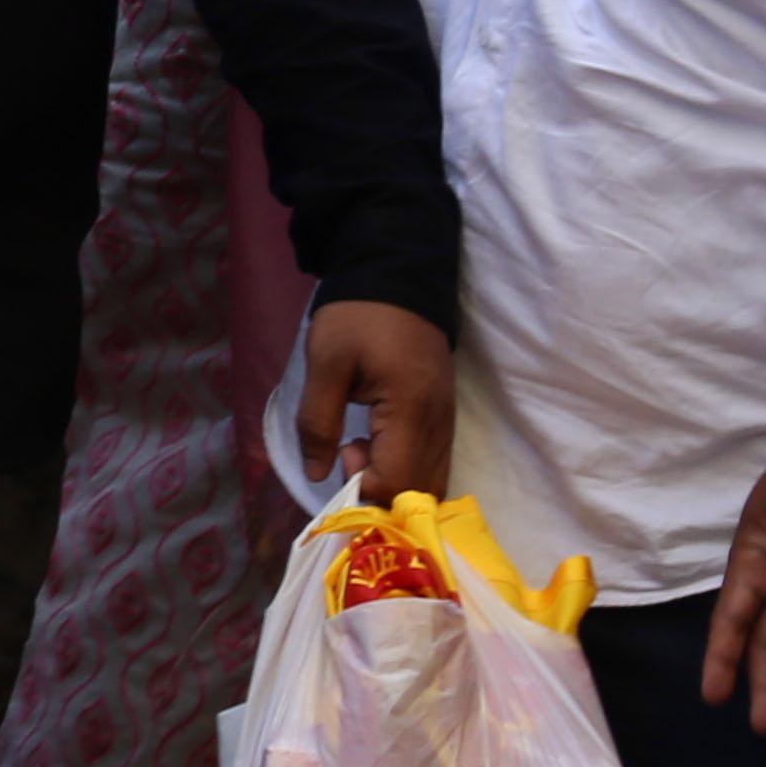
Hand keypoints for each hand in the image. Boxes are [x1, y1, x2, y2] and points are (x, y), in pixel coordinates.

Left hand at [299, 297, 452, 503]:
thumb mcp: (325, 364)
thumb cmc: (357, 317)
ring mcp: (448, 421)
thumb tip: (317, 475)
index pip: (398, 482)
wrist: (397, 275)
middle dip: (381, 489)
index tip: (341, 452)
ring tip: (361, 446)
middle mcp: (440, 424)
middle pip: (421, 490)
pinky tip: (378, 443)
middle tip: (348, 451)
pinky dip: (406, 469)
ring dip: (394, 481)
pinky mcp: (445, 416)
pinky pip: (433, 461)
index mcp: (412, 410)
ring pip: (432, 481)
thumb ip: (317, 422)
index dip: (364, 484)